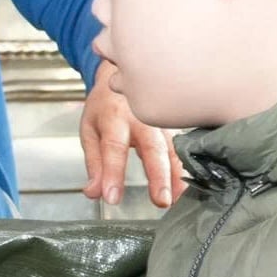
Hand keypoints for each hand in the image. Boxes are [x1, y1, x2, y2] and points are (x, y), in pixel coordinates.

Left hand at [80, 62, 183, 209]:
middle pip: (152, 148)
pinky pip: (180, 151)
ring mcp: (160, 123)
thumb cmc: (105, 106)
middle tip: (161, 200)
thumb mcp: (90, 131)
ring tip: (177, 199)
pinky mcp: (172, 130)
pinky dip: (183, 171)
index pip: (113, 147)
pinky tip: (186, 190)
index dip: (113, 173)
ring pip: (172, 150)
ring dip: (176, 177)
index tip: (111, 196)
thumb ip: (94, 164)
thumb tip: (94, 193)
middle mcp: (141, 118)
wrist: (124, 76)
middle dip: (158, 176)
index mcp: (114, 117)